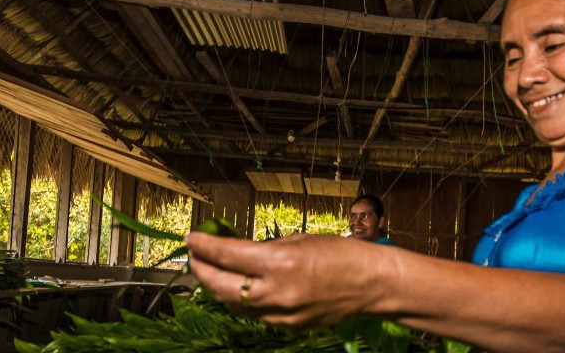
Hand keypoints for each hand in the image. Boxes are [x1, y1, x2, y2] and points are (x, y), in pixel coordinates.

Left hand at [185, 232, 389, 330]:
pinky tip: (238, 288)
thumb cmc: (342, 254)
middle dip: (202, 269)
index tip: (192, 237)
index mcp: (280, 262)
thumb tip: (238, 250)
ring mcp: (281, 314)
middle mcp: (276, 291)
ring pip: (234, 303)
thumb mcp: (300, 240)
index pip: (227, 255)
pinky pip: (254, 313)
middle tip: (194, 255)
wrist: (372, 284)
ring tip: (211, 271)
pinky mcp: (288, 327)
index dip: (204, 246)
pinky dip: (240, 300)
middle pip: (221, 284)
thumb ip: (266, 248)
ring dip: (218, 286)